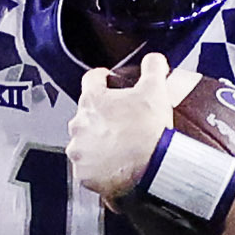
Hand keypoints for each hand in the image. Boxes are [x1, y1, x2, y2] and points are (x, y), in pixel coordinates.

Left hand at [66, 51, 201, 199]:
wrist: (152, 167)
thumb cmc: (149, 130)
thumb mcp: (155, 90)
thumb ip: (153, 68)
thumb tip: (153, 59)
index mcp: (91, 100)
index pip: (90, 80)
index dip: (101, 78)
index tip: (107, 82)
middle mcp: (78, 125)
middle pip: (87, 115)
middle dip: (102, 117)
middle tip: (122, 123)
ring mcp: (79, 151)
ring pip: (85, 143)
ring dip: (98, 143)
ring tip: (119, 148)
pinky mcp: (82, 174)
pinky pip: (87, 169)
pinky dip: (98, 168)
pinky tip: (114, 166)